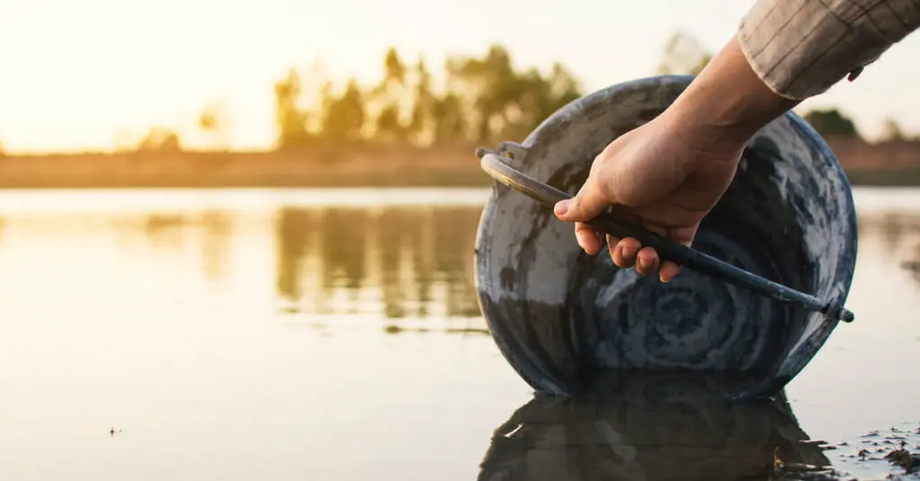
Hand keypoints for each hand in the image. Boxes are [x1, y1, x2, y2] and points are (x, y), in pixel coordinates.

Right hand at [552, 111, 744, 281]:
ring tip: (650, 256)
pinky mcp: (686, 217)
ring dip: (643, 261)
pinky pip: (675, 248)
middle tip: (631, 246)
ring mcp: (660, 210)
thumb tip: (558, 212)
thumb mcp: (608, 181)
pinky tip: (667, 270)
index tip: (593, 247)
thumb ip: (586, 203)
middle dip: (620, 252)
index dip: (589, 236)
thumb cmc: (649, 155)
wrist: (702, 140)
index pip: (591, 220)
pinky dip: (670, 263)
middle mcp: (632, 200)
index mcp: (608, 186)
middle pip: (618, 238)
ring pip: (645, 247)